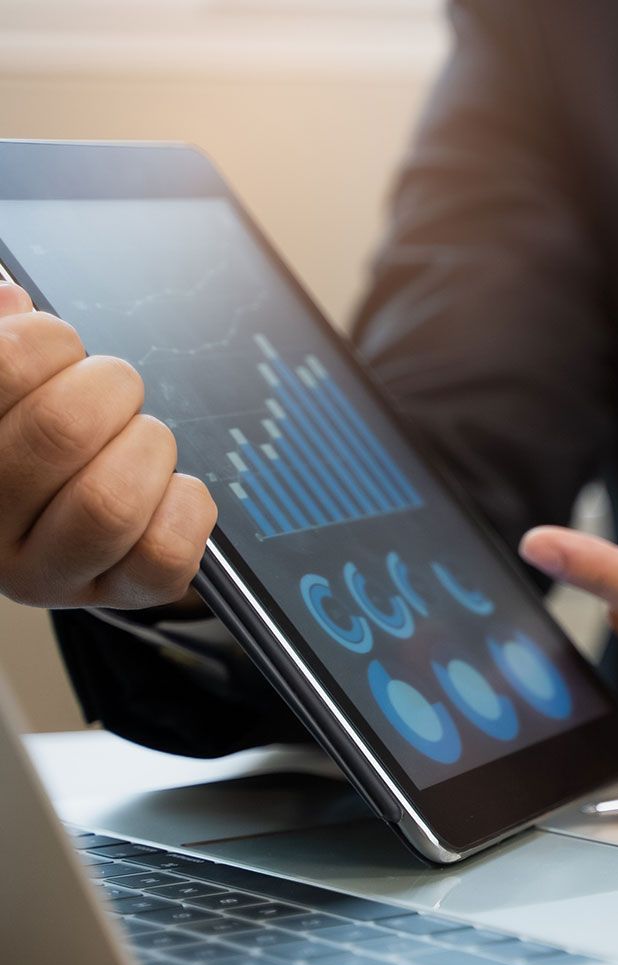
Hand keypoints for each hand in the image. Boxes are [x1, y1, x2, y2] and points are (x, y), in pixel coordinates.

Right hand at [0, 283, 215, 609]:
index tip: (60, 348)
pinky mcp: (117, 597)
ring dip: (148, 446)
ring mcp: (47, 577)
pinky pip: (165, 551)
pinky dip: (188, 505)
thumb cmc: (32, 443)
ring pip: (111, 501)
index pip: (5, 367)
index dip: (49, 339)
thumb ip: (4, 347)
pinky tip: (171, 489)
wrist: (61, 526)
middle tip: (116, 390)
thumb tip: (12, 302)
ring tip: (141, 439)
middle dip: (110, 387)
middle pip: (61, 429)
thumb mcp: (9, 397)